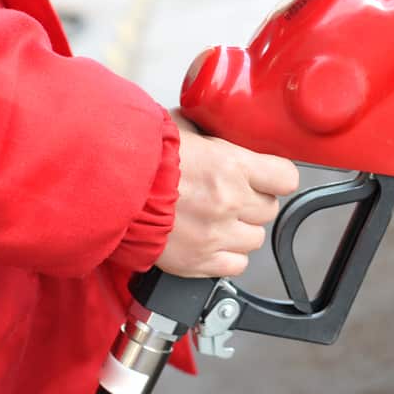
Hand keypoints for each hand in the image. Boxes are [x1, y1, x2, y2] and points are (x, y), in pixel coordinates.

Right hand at [154, 110, 299, 276]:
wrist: (106, 186)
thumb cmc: (138, 156)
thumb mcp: (182, 129)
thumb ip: (209, 136)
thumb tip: (215, 127)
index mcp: (232, 165)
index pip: (286, 178)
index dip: (278, 178)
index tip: (269, 178)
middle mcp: (230, 201)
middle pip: (269, 210)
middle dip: (253, 202)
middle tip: (233, 196)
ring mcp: (216, 234)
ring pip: (254, 240)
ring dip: (240, 230)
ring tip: (218, 219)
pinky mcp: (198, 261)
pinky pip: (235, 266)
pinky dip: (227, 257)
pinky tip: (211, 241)